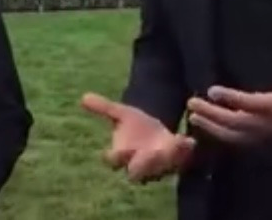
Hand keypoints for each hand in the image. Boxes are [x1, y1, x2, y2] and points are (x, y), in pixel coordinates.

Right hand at [80, 92, 195, 182]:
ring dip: (164, 160)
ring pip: (158, 171)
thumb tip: (83, 96)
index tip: (118, 150)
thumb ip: (104, 108)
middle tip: (146, 154)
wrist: (158, 132)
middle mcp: (138, 165)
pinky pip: (179, 162)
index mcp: (122, 155)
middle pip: (135, 174)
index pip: (113, 161)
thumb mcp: (123, 114)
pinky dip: (183, 151)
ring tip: (170, 146)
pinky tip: (188, 139)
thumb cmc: (137, 127)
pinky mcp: (174, 163)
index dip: (115, 157)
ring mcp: (156, 166)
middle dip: (140, 166)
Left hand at [187, 46, 271, 144]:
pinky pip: (241, 143)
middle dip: (213, 115)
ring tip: (194, 118)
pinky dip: (224, 138)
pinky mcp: (267, 143)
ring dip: (213, 128)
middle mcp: (269, 126)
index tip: (212, 90)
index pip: (250, 104)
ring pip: (235, 136)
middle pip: (235, 123)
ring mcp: (267, 137)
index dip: (231, 98)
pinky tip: (211, 131)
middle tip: (192, 103)